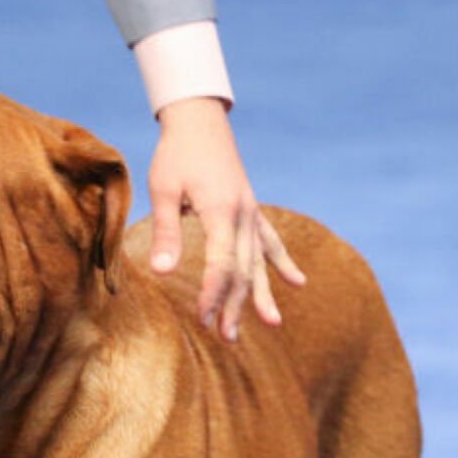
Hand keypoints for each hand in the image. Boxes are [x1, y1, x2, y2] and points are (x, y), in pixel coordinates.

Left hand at [146, 97, 305, 341]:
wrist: (199, 120)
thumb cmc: (175, 153)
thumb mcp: (164, 189)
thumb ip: (165, 231)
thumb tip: (160, 272)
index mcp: (221, 211)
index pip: (221, 265)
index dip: (213, 295)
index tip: (203, 320)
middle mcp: (242, 215)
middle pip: (243, 270)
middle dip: (235, 305)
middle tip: (227, 338)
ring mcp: (251, 212)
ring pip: (259, 261)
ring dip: (261, 294)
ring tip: (272, 324)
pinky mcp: (251, 209)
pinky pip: (270, 241)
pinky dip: (282, 263)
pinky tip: (297, 283)